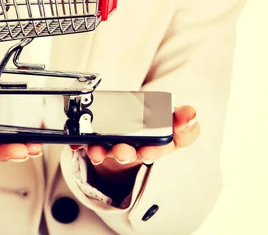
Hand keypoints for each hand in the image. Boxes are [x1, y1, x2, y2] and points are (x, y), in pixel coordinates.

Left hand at [71, 105, 198, 198]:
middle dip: (124, 153)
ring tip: (96, 150)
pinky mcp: (96, 143)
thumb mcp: (175, 127)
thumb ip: (184, 121)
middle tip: (121, 151)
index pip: (158, 150)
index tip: (148, 151)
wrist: (132, 137)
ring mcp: (112, 148)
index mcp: (156, 147)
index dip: (153, 151)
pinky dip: (80, 143)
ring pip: (106, 152)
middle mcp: (133, 150)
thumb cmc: (155, 132)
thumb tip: (192, 113)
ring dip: (100, 151)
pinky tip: (76, 141)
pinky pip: (85, 144)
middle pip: (128, 154)